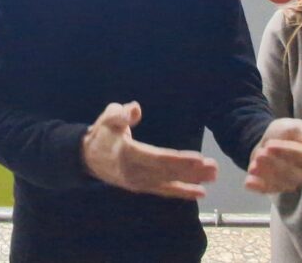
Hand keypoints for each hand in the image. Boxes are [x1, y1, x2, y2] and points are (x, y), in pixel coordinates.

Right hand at [81, 101, 217, 199]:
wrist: (88, 157)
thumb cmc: (102, 134)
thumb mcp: (108, 118)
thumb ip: (120, 113)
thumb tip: (135, 108)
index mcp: (127, 154)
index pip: (158, 158)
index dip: (178, 160)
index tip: (198, 159)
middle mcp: (135, 172)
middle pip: (168, 172)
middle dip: (192, 171)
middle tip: (214, 168)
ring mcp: (139, 182)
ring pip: (168, 183)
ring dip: (192, 181)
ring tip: (212, 177)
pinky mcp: (142, 187)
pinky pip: (164, 191)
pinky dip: (182, 192)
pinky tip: (199, 192)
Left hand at [244, 118, 301, 193]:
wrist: (264, 139)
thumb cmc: (285, 133)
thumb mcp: (297, 128)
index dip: (287, 152)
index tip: (271, 144)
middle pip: (294, 175)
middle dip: (276, 164)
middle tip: (262, 153)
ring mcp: (289, 182)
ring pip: (282, 184)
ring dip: (266, 174)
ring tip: (254, 163)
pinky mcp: (274, 187)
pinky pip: (268, 191)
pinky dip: (258, 187)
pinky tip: (248, 182)